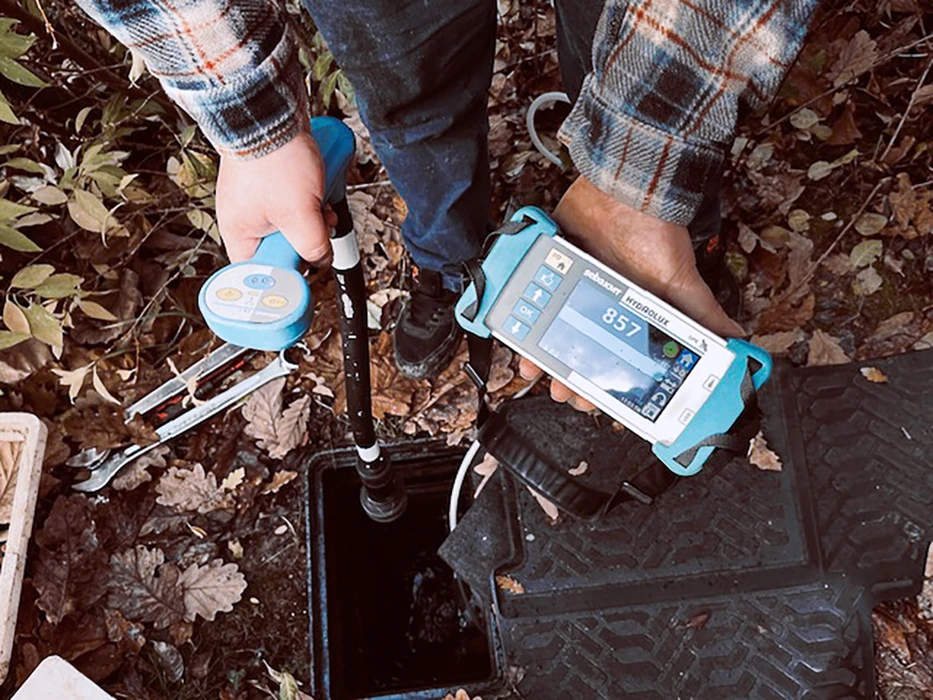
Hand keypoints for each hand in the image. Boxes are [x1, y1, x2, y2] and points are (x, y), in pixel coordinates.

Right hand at [216, 128, 335, 263]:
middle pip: (282, 247)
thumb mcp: (300, 214)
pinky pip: (295, 201)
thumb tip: (322, 259)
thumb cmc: (276, 159)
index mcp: (239, 234)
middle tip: (318, 225)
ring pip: (292, 223)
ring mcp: (257, 198)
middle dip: (307, 237)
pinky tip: (319, 188)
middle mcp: (244, 218)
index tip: (304, 265)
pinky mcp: (271, 181)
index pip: (261, 272)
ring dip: (313, 216)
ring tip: (320, 203)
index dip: (287, 271)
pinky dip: (310, 197)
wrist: (273, 110)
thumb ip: (313, 246)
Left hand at [518, 176, 743, 410]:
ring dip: (542, 357)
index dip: (605, 385)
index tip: (596, 401)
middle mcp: (599, 306)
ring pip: (551, 334)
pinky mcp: (551, 268)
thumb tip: (736, 339)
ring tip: (535, 371)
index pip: (615, 362)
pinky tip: (517, 338)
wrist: (624, 189)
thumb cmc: (654, 234)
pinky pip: (531, 301)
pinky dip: (520, 321)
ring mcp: (573, 288)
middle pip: (580, 354)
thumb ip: (704, 314)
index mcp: (629, 316)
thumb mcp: (682, 283)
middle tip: (564, 391)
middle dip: (570, 378)